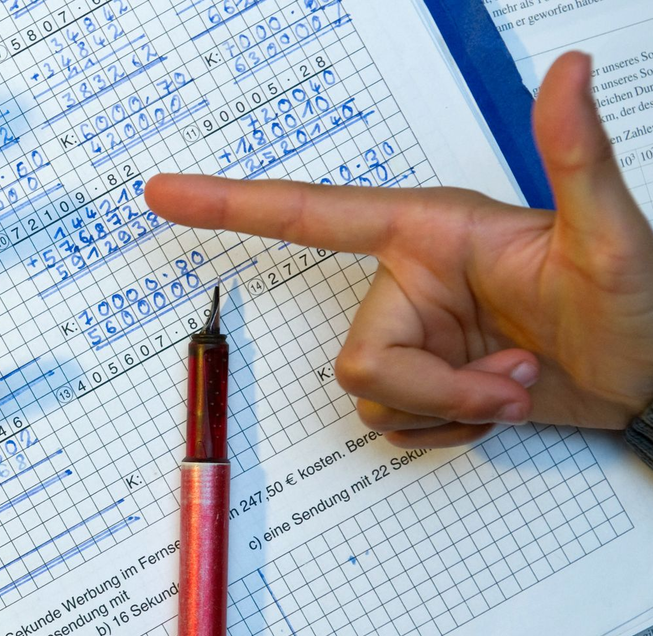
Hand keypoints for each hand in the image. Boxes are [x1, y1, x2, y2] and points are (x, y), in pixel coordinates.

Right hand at [146, 52, 652, 448]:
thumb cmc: (641, 305)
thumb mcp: (613, 236)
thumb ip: (578, 157)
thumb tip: (568, 71)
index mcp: (429, 233)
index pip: (312, 215)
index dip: (231, 203)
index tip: (164, 193)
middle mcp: (410, 281)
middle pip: (358, 355)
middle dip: (438, 388)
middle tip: (512, 378)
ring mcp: (416, 335)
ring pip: (373, 396)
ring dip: (450, 409)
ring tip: (515, 386)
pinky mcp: (426, 381)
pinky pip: (392, 423)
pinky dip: (447, 431)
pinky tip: (496, 407)